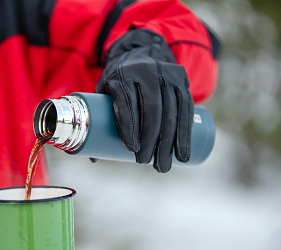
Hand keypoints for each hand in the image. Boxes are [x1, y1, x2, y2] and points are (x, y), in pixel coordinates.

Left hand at [96, 29, 193, 172]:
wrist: (141, 52)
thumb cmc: (119, 81)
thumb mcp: (105, 90)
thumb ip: (98, 119)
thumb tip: (94, 158)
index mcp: (122, 74)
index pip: (126, 102)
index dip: (129, 127)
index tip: (131, 149)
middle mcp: (146, 71)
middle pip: (151, 110)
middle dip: (150, 140)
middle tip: (144, 163)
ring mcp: (166, 74)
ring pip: (171, 112)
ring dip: (169, 143)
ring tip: (163, 166)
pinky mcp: (181, 80)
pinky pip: (186, 109)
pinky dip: (185, 134)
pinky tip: (182, 153)